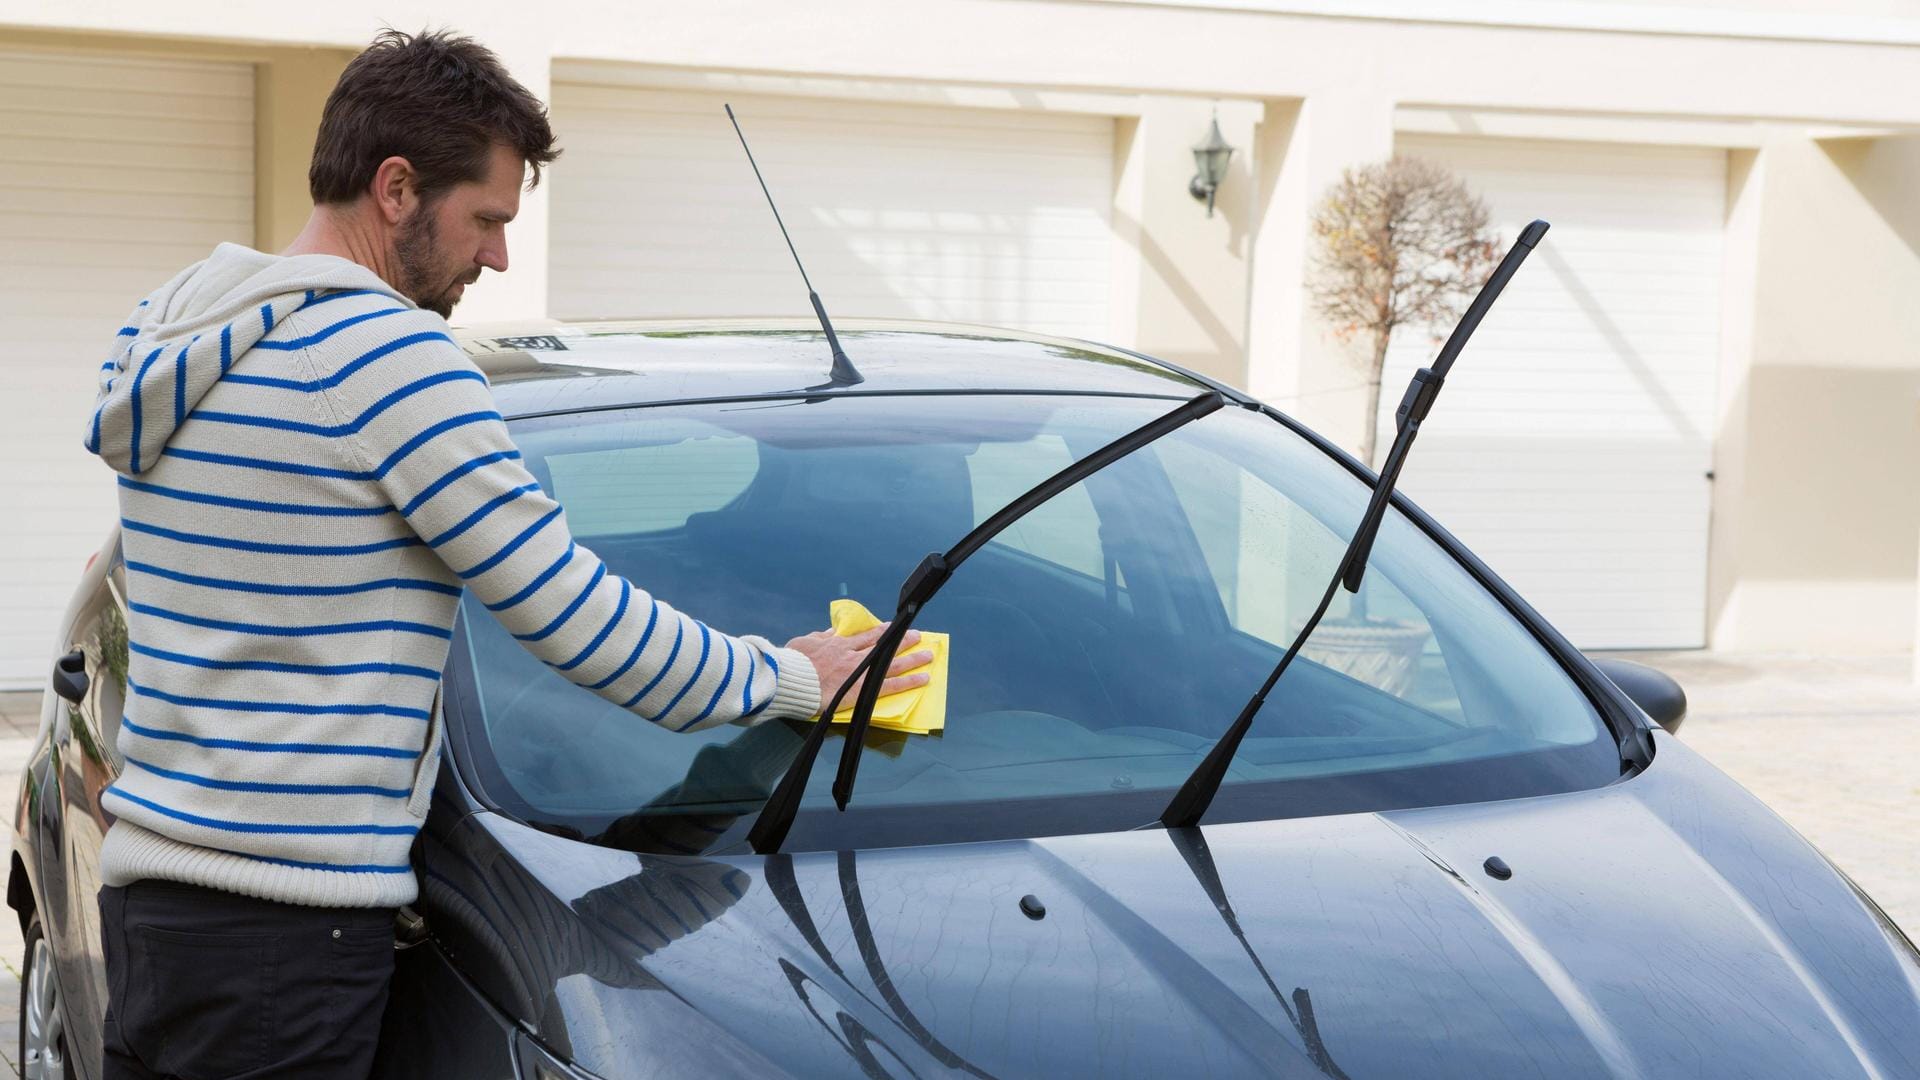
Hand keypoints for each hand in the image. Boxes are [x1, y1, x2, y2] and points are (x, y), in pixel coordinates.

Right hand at [784, 623, 934, 717]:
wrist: (792, 679)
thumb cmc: (794, 662)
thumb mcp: (804, 642)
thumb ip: (820, 637)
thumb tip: (831, 632)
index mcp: (839, 644)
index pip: (865, 636)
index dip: (881, 632)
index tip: (892, 627)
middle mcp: (854, 655)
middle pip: (884, 646)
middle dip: (902, 641)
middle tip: (919, 637)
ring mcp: (861, 672)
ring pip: (893, 663)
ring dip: (913, 659)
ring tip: (928, 655)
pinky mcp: (864, 689)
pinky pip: (891, 685)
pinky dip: (908, 681)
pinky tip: (923, 679)